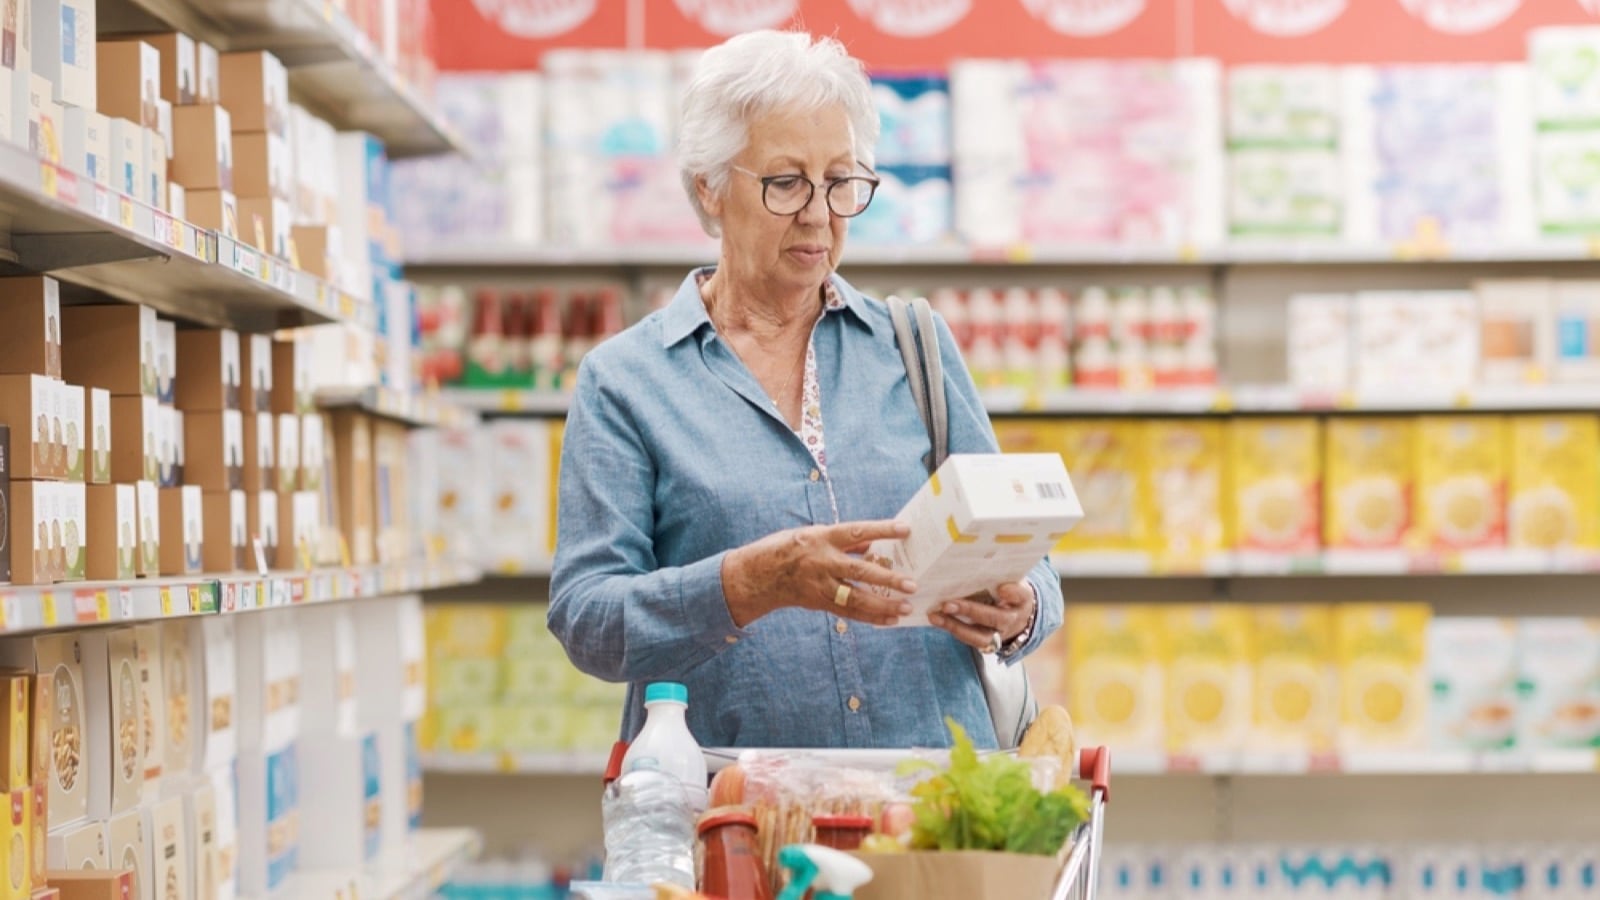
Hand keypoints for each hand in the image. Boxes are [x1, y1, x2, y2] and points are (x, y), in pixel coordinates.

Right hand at [722, 520, 917, 627]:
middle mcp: (822, 561)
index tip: (906, 529)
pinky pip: (848, 612)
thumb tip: (873, 542)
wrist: (757, 575)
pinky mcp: (819, 602)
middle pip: (859, 570)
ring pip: (856, 597)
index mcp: (822, 537)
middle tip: (912, 584)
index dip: (882, 530)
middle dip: (887, 579)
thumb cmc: (788, 548)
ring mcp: (820, 584)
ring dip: (883, 605)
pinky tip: (889, 620)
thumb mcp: (813, 534)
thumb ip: (843, 540)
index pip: (857, 531)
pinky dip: (870, 617)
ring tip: (906, 608)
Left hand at [928, 580, 1035, 653]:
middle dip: (971, 611)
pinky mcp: (986, 643)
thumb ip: (998, 573)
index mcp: (1023, 599)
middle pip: (996, 618)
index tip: (1002, 588)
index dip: (1013, 593)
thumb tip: (975, 559)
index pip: (1021, 595)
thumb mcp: (1011, 579)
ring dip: (955, 626)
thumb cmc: (1009, 590)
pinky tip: (937, 619)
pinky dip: (952, 629)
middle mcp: (1013, 619)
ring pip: (980, 636)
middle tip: (948, 604)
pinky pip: (969, 640)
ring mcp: (1000, 634)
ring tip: (936, 616)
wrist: (1017, 615)